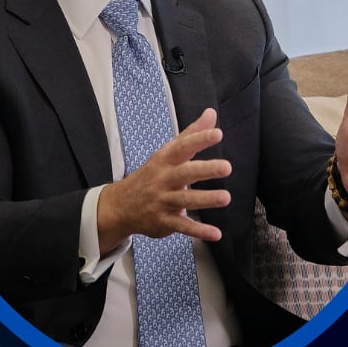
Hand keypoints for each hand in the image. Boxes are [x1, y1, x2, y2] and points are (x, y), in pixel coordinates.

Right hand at [96, 108, 233, 252]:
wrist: (120, 206)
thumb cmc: (152, 175)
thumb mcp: (167, 153)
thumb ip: (191, 134)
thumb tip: (211, 113)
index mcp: (165, 160)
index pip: (183, 147)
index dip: (199, 139)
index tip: (217, 133)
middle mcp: (164, 179)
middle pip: (185, 173)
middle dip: (205, 170)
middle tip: (227, 167)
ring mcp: (163, 201)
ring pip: (185, 200)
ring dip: (206, 199)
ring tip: (226, 198)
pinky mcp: (164, 221)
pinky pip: (183, 227)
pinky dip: (199, 231)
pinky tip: (216, 234)